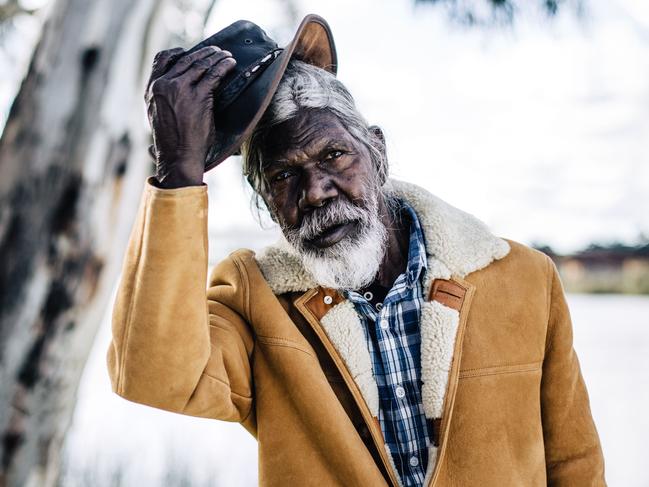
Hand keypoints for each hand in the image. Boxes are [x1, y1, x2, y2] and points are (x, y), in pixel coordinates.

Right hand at [144, 46, 236, 187]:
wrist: (178, 156)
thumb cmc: (172, 142)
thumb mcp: (157, 116)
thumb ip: (163, 99)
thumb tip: (172, 92)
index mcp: (152, 89)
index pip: (162, 59)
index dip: (178, 52)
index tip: (190, 52)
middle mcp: (163, 85)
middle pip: (186, 59)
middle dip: (204, 53)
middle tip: (216, 51)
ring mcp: (180, 89)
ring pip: (201, 64)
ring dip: (216, 57)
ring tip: (226, 56)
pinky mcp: (198, 96)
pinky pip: (214, 74)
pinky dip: (224, 66)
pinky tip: (231, 64)